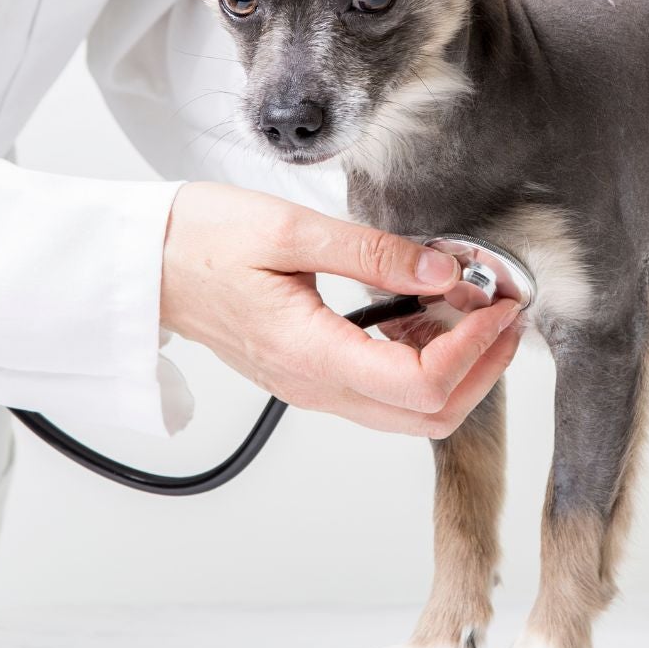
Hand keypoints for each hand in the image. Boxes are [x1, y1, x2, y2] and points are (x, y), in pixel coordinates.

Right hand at [160, 183, 521, 437]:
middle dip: (483, 370)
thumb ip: (372, 253)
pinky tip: (425, 312)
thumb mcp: (289, 229)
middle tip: (505, 314)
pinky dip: (422, 363)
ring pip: (410, 413)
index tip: (499, 304)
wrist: (143, 264)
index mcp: (310, 355)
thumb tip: (444, 272)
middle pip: (429, 418)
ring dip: (457, 370)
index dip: (475, 351)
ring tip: (472, 307)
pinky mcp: (310, 375)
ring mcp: (312, 388)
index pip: (421, 386)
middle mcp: (315, 387)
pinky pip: (382, 392)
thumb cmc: (200, 240)